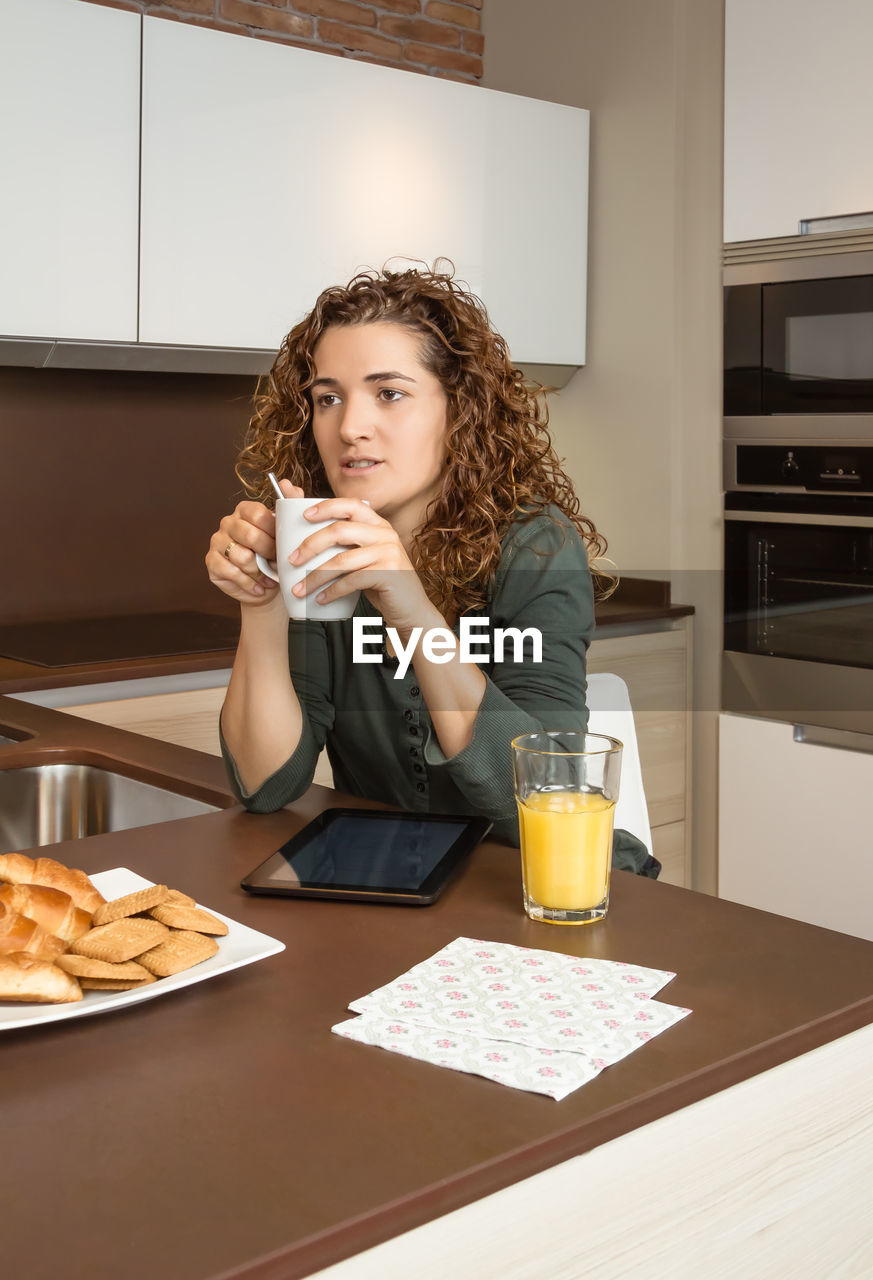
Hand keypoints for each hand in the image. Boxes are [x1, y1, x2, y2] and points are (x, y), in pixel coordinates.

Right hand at [206, 479, 302, 606]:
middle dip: (269, 553)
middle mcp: (228, 522)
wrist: (268, 587)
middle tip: (277, 563)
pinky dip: (249, 583)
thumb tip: (287, 483)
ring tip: (269, 577)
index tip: (284, 544)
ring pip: (242, 557)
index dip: (274, 533)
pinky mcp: (211, 562)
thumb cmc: (278, 556)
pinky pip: (232, 572)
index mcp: (245, 510)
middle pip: (250, 535)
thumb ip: (290, 504)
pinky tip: (258, 587)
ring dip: (260, 572)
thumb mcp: (288, 531)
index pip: (259, 515)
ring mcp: (217, 541)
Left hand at [288, 498, 439, 635]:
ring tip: (299, 589)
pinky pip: (351, 580)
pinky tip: (320, 599)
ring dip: (315, 576)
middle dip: (310, 545)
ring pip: (341, 560)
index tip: (304, 516)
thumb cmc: (384, 584)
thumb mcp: (369, 558)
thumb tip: (309, 543)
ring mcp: (389, 553)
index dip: (326, 507)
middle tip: (292, 560)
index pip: (351, 505)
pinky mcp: (388, 573)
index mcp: (379, 525)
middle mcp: (385, 534)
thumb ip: (349, 546)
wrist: (412, 610)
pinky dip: (331, 591)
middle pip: (339, 530)